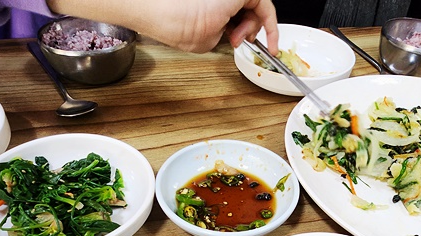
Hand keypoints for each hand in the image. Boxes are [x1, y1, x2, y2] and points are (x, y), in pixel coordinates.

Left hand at [48, 0, 278, 53]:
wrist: (149, 10)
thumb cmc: (176, 19)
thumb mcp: (213, 38)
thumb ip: (228, 33)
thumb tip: (226, 32)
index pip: (267, 8)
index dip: (272, 31)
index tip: (270, 47)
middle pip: (253, 4)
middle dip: (249, 26)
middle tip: (237, 42)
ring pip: (237, 4)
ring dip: (235, 22)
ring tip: (224, 38)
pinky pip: (222, 2)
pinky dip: (222, 15)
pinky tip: (214, 28)